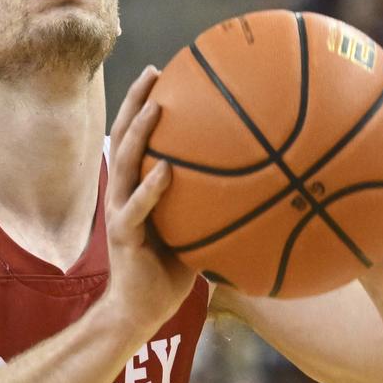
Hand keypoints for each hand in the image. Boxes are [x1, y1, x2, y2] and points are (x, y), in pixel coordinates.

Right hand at [104, 65, 196, 335]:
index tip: (164, 73)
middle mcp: (122, 192)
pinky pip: (136, 209)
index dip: (144, 103)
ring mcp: (119, 212)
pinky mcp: (123, 237)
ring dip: (140, 132)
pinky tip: (165, 171)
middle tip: (154, 71)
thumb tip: (263, 187)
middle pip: (123, 136)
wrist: (140, 311)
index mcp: (136, 187)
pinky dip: (150, 188)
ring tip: (157, 106)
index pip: (136, 137)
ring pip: (124, 163)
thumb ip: (214, 206)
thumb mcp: (196, 231)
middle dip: (136, 101)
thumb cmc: (170, 272)